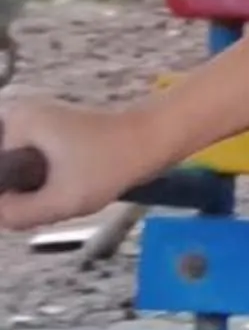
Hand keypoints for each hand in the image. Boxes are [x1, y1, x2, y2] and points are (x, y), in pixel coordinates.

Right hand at [0, 94, 155, 234]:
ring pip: (18, 173)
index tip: (35, 204)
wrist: (153, 141)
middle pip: (5, 171)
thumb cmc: (112, 163)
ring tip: (64, 193)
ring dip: (35, 192)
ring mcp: (37, 123)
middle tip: (54, 199)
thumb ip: (18, 213)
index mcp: (17, 121)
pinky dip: (46, 184)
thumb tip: (0, 214)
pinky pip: (34, 168)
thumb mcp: (61, 199)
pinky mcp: (52, 134)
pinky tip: (68, 188)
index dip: (9, 196)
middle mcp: (22, 116)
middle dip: (23, 194)